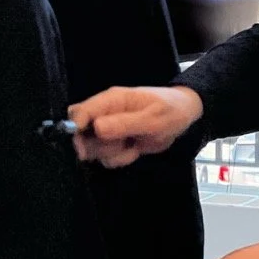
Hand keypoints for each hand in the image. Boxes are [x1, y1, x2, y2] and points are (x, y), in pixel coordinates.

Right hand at [68, 84, 203, 167]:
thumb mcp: (152, 118)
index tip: (84, 147)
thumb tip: (96, 127)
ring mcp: (109, 129)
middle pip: (81, 134)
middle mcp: (105, 113)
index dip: (76, 129)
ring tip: (133, 145)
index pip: (79, 112)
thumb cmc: (170, 111)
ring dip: (112, 153)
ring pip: (93, 149)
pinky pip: (107, 157)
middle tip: (120, 145)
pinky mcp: (115, 143)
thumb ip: (125, 123)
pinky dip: (121, 159)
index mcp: (111, 100)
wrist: (183, 116)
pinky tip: (135, 150)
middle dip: (97, 146)